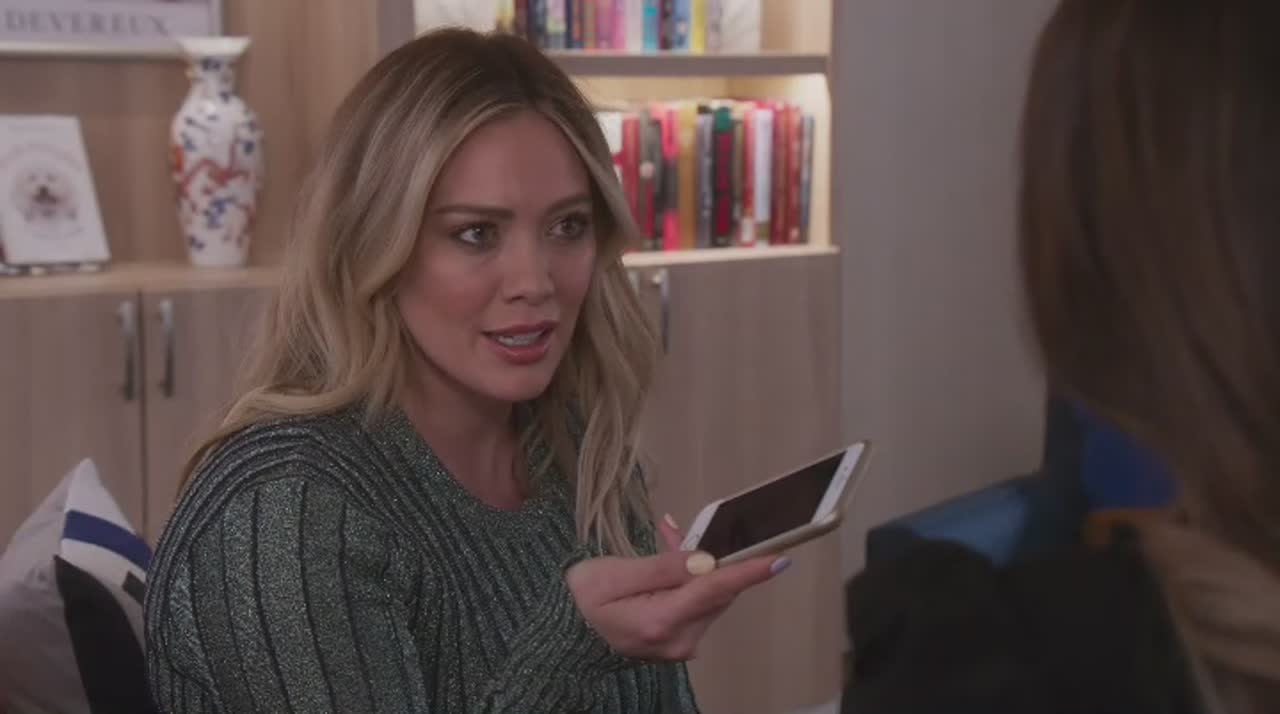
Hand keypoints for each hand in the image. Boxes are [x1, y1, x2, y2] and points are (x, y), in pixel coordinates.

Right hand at [566, 515, 789, 660]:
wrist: (561, 636)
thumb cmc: (580, 601)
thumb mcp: (613, 575)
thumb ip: (663, 567)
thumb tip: (706, 560)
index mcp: (661, 622)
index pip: (714, 590)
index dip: (747, 571)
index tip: (778, 559)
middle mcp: (679, 639)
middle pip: (714, 591)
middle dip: (706, 556)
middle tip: (675, 530)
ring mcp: (681, 644)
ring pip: (707, 595)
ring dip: (696, 566)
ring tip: (665, 540)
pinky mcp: (679, 641)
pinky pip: (697, 603)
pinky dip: (688, 580)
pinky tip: (668, 561)